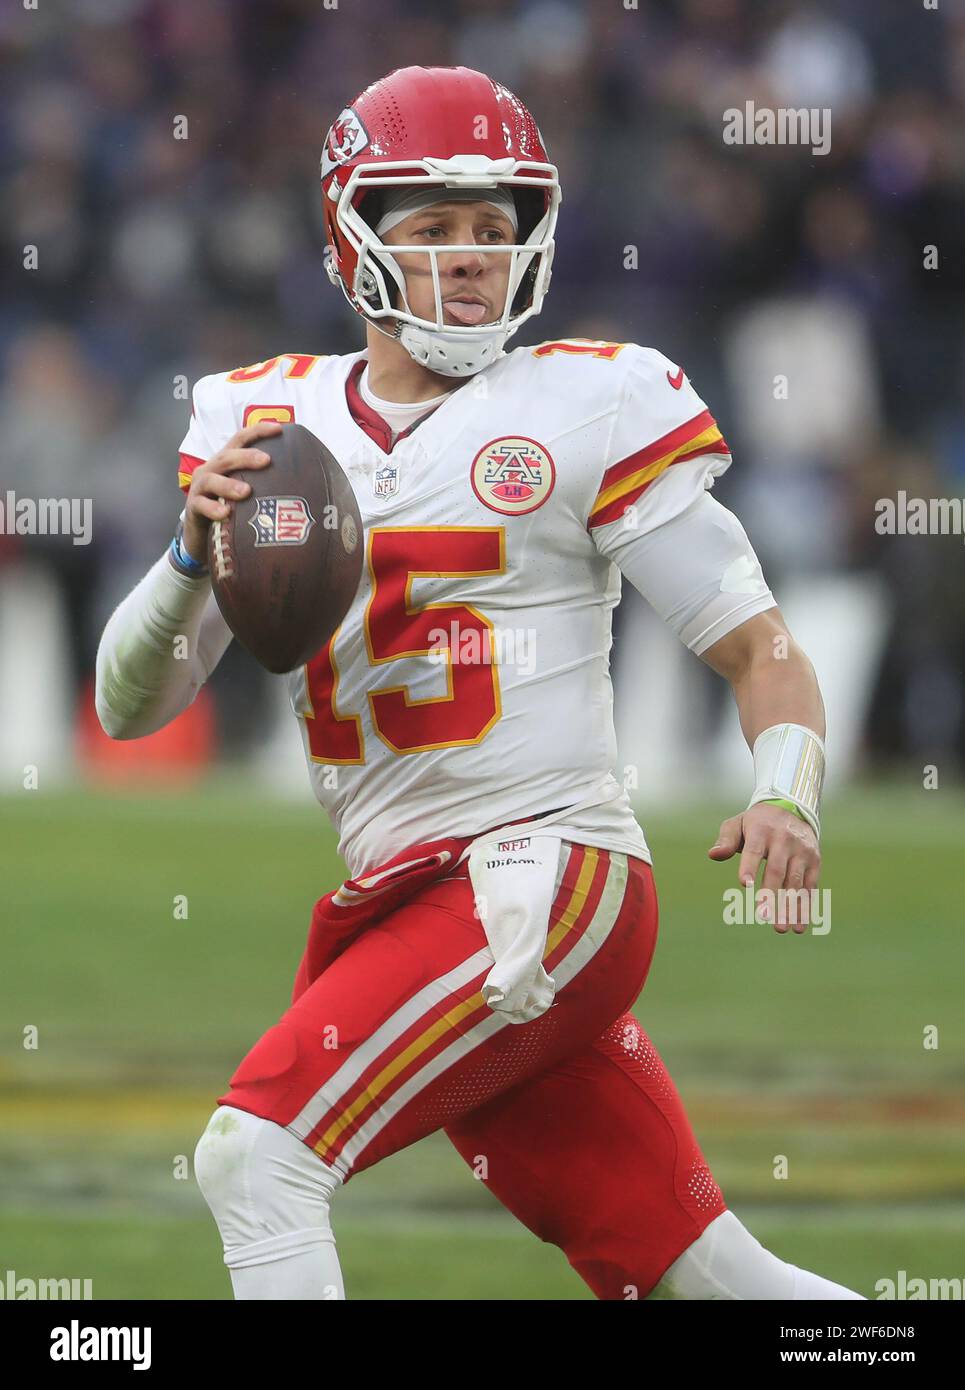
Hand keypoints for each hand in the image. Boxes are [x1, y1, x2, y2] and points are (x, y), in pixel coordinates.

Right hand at [182, 421, 282, 561]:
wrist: (202, 535)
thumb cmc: (231, 509)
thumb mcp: (247, 492)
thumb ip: (266, 483)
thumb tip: (305, 482)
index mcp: (226, 462)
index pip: (240, 439)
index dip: (257, 431)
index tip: (279, 429)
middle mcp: (211, 470)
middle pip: (226, 457)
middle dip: (246, 456)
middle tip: (266, 460)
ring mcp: (200, 489)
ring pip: (211, 480)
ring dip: (229, 484)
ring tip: (246, 491)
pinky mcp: (193, 508)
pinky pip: (201, 506)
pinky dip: (213, 508)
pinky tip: (226, 513)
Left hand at [707, 803, 819, 933]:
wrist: (794, 810)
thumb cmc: (757, 823)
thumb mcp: (738, 824)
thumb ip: (726, 840)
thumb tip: (712, 855)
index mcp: (762, 830)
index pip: (755, 850)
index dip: (749, 867)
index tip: (744, 885)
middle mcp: (784, 840)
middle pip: (777, 869)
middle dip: (771, 894)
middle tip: (763, 916)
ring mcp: (802, 851)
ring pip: (795, 882)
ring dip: (789, 907)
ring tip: (780, 928)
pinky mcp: (814, 861)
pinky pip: (810, 887)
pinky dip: (805, 908)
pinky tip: (798, 926)